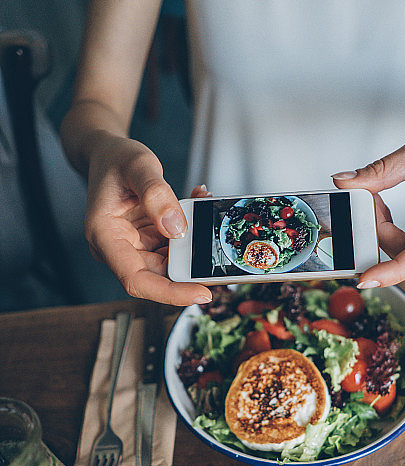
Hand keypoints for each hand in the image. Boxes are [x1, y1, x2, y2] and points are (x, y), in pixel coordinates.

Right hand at [85, 133, 212, 304]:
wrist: (108, 154)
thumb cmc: (114, 159)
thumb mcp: (137, 165)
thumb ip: (156, 194)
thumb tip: (177, 227)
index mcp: (105, 237)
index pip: (136, 280)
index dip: (169, 293)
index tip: (201, 293)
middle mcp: (119, 249)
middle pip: (157, 278)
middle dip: (191, 274)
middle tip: (221, 263)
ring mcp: (135, 247)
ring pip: (171, 265)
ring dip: (195, 250)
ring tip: (210, 222)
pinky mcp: (149, 242)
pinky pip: (175, 248)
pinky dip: (191, 234)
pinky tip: (200, 208)